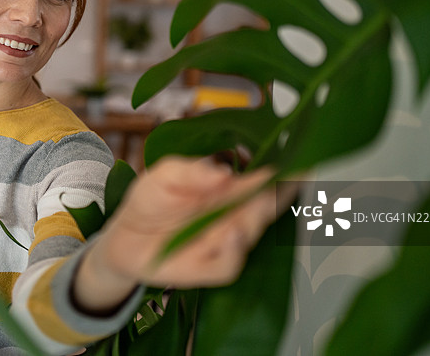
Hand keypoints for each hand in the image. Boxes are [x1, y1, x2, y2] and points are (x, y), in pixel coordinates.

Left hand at [73, 157, 299, 312]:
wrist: (124, 236)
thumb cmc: (150, 200)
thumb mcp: (164, 175)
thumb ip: (192, 171)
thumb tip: (225, 172)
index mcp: (230, 189)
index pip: (267, 179)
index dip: (289, 172)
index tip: (306, 162)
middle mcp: (235, 215)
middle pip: (268, 206)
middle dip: (279, 195)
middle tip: (280, 182)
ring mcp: (225, 242)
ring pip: (252, 232)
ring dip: (255, 220)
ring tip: (252, 204)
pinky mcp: (210, 266)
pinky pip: (229, 264)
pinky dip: (232, 251)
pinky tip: (230, 234)